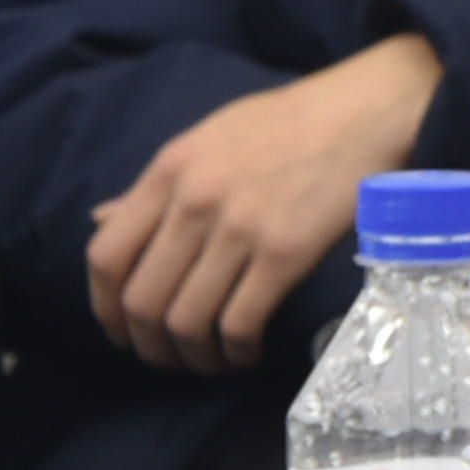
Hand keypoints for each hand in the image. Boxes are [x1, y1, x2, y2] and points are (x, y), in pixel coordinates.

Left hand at [86, 35, 445, 373]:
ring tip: (211, 361)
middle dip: (151, 346)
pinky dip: (236, 353)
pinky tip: (246, 353)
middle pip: (142, 301)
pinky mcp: (284, 252)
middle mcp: (195, 200)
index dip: (105, 308)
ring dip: (193, 358)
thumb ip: (155, 185)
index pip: (106, 256)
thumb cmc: (291, 122)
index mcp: (170, 169)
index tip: (123, 332)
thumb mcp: (209, 138)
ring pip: (186, 322)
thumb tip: (99, 219)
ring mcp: (239, 227)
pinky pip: (239, 324)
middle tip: (171, 357)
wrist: (369, 108)